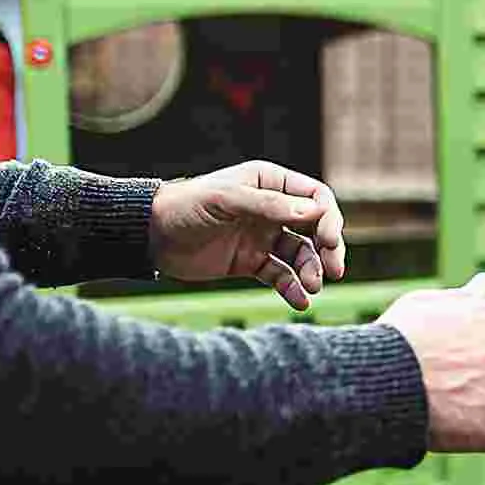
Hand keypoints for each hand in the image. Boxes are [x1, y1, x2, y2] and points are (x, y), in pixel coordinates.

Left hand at [149, 161, 346, 312]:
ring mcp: (263, 237)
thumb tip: (314, 213)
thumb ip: (269, 205)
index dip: (327, 219)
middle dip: (328, 249)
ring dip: (311, 271)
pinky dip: (292, 289)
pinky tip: (300, 301)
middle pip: (316, 228)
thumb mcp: (226, 200)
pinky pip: (281, 276)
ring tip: (313, 288)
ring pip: (301, 256)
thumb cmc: (185, 207)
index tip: (327, 240)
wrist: (150, 235)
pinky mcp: (252, 263)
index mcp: (269, 183)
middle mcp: (272, 210)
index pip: (315, 198)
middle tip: (334, 271)